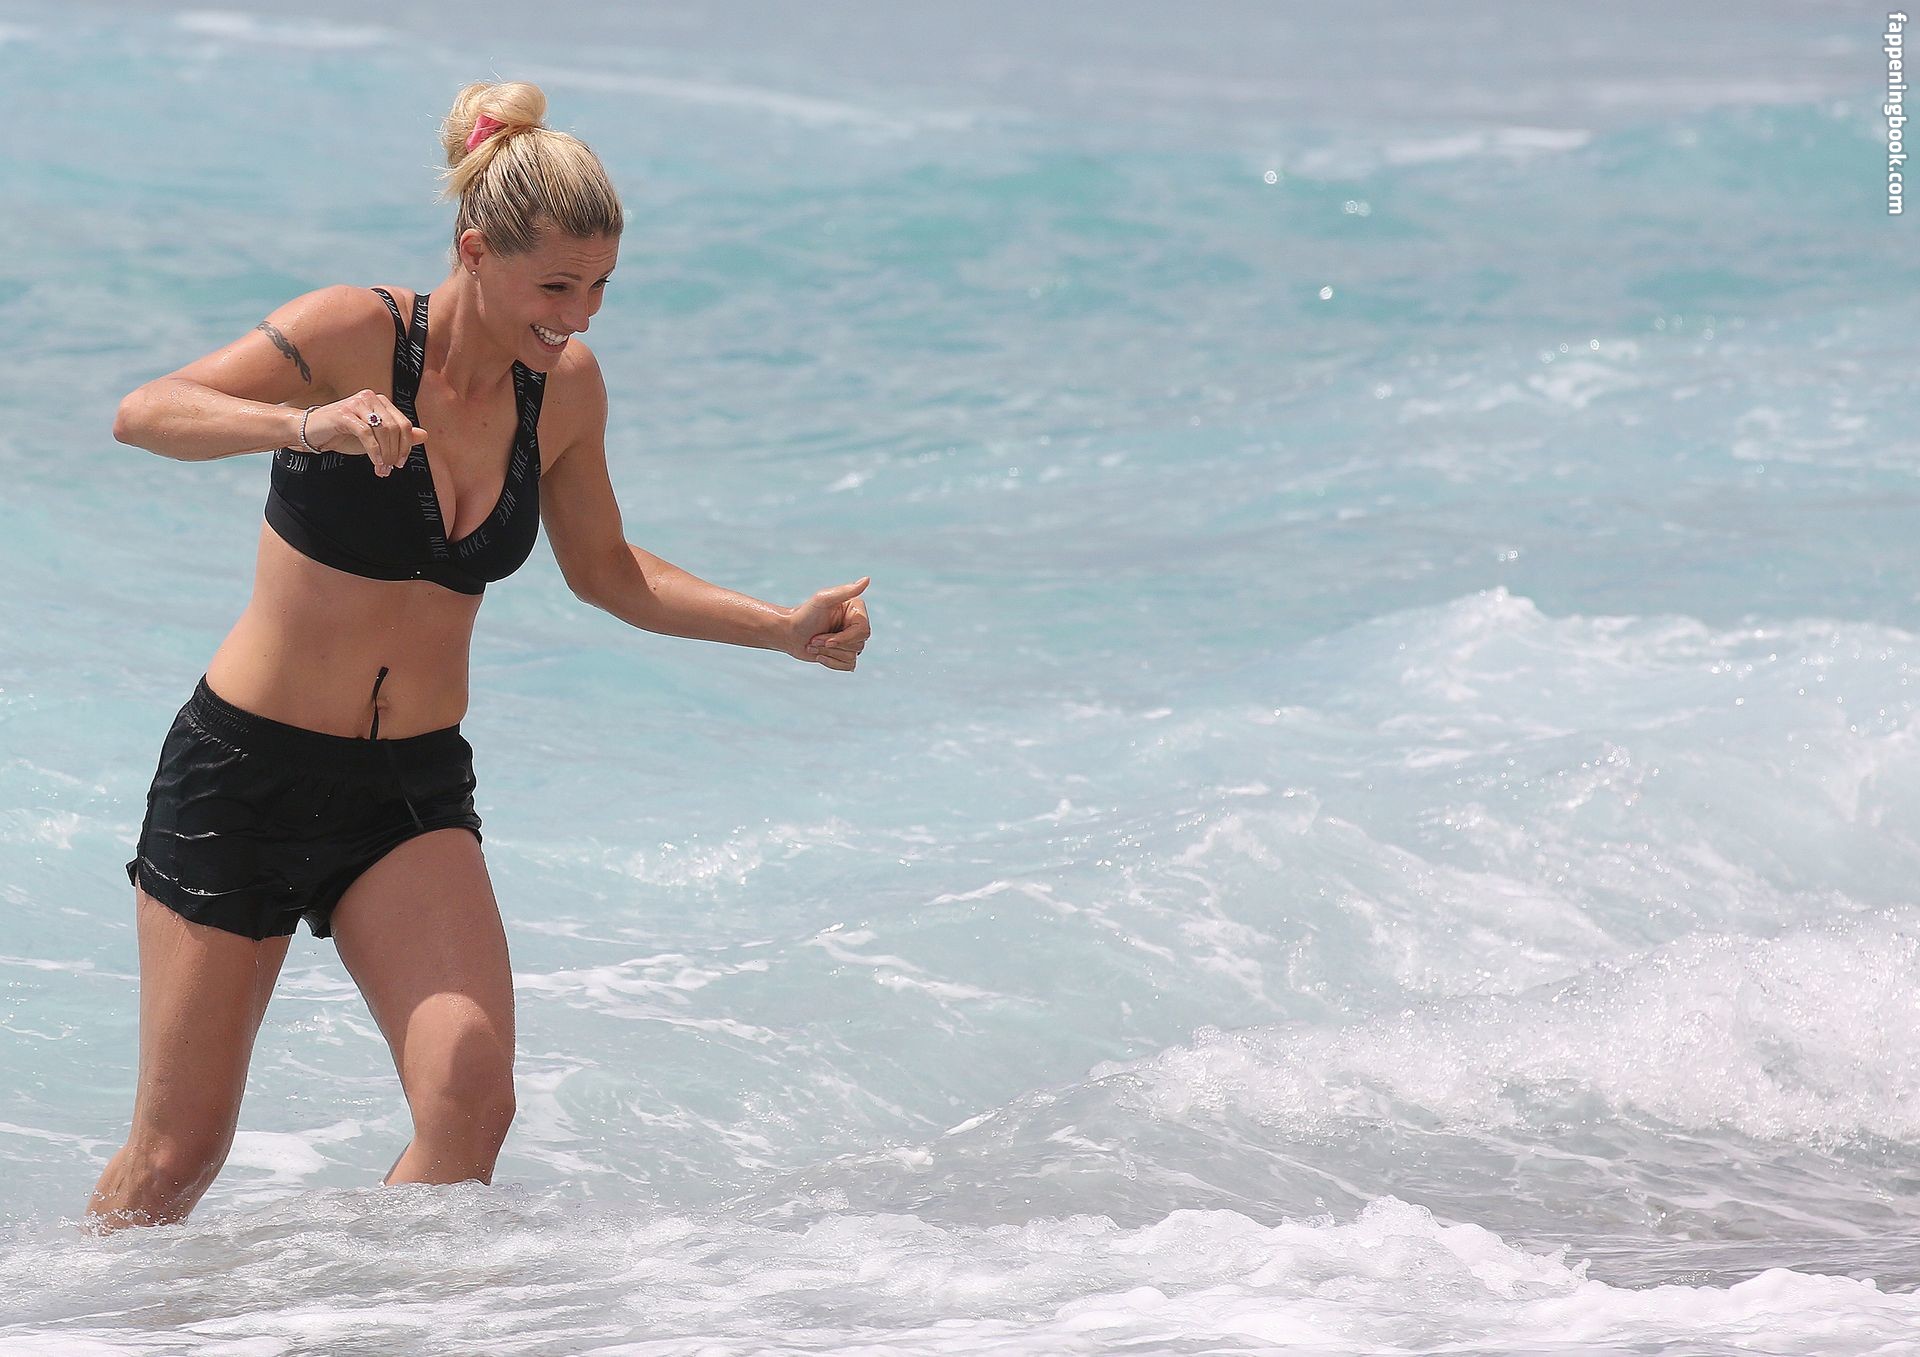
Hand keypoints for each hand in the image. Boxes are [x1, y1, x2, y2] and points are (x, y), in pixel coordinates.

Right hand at [307, 389, 427, 476]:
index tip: (401, 463)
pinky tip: (376, 463)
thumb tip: (424, 435)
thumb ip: (399, 436)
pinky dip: (374, 451)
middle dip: (395, 452)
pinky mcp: (344, 414)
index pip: (404, 424)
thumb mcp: (375, 438)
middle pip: (396, 428)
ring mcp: (357, 404)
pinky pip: (367, 434)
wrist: (311, 432)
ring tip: (382, 468)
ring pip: (383, 431)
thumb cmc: (343, 434)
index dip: (406, 446)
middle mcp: (370, 398)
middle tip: (390, 468)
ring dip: (385, 454)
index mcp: (380, 401)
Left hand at [785, 576, 870, 670]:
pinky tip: (818, 654)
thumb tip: (867, 579)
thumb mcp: (823, 600)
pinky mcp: (845, 654)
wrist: (788, 633)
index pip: (863, 631)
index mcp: (855, 611)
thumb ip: (845, 591)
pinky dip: (831, 662)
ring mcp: (851, 641)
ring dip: (828, 653)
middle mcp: (856, 625)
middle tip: (814, 639)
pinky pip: (848, 666)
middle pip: (858, 645)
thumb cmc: (804, 614)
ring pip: (852, 656)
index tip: (828, 640)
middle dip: (832, 646)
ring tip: (813, 644)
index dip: (846, 638)